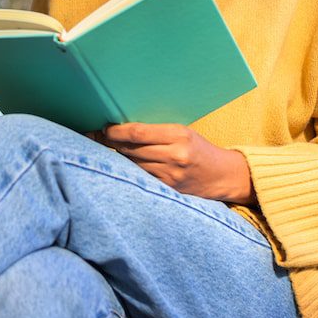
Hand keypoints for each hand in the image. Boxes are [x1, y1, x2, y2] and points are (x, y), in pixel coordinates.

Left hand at [86, 122, 255, 204]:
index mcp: (179, 136)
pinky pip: (141, 178)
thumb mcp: (182, 131)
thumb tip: (121, 128)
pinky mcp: (168, 190)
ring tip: (105, 150)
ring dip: (117, 158)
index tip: (103, 128)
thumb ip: (156, 131)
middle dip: (110, 143)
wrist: (222, 175)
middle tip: (95, 137)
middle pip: (130, 150)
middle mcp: (175, 156)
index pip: (137, 133)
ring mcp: (171, 176)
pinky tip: (121, 167)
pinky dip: (129, 172)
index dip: (115, 131)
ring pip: (132, 165)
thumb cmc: (199, 148)